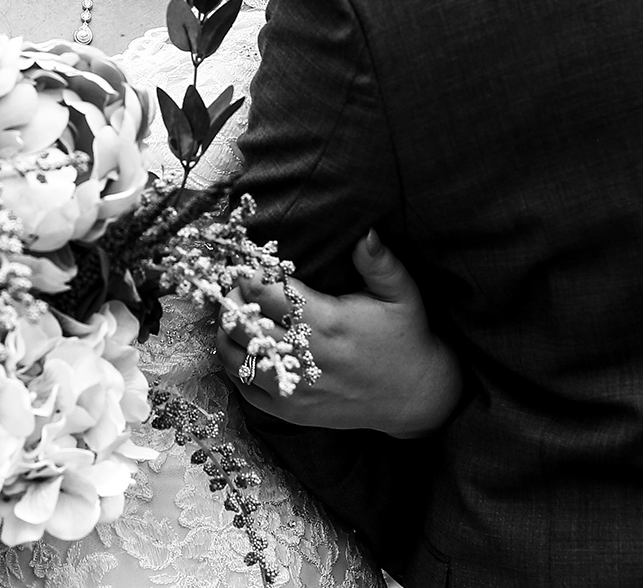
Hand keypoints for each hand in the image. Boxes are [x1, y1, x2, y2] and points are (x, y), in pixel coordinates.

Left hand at [217, 230, 461, 436]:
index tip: (247, 262)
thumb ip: (380, 262)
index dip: (246, 273)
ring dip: (227, 329)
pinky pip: (243, 386)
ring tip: (238, 313)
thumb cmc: (405, 338)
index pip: (261, 291)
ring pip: (232, 354)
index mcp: (325, 322)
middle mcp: (303, 356)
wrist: (415, 396)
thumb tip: (367, 232)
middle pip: (238, 320)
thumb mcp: (401, 295)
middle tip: (238, 285)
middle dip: (231, 297)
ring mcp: (293, 388)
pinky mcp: (290, 411)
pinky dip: (236, 363)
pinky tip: (245, 345)